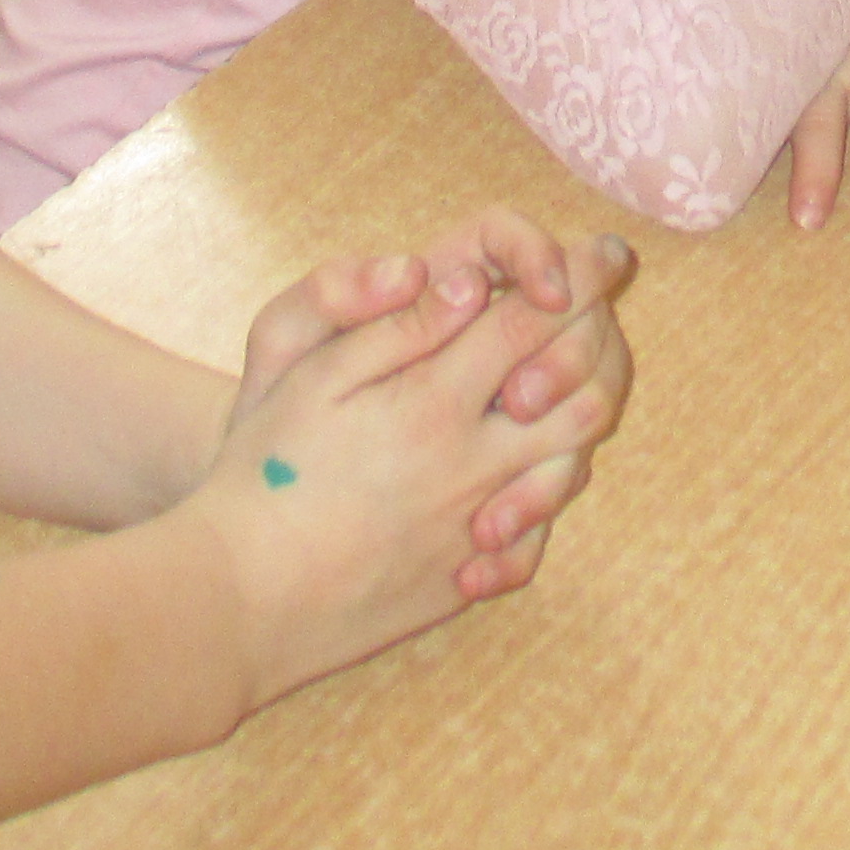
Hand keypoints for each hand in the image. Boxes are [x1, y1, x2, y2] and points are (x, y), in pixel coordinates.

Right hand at [205, 228, 634, 704]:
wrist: (242, 597)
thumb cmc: (264, 474)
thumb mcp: (310, 377)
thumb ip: (395, 327)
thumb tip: (468, 283)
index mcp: (434, 404)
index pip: (533, 323)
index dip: (579, 277)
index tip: (607, 251)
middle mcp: (472, 468)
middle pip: (580, 398)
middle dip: (600, 347)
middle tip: (600, 317)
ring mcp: (475, 530)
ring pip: (570, 467)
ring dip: (578, 420)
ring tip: (558, 391)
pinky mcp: (467, 581)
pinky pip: (537, 537)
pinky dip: (543, 498)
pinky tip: (518, 480)